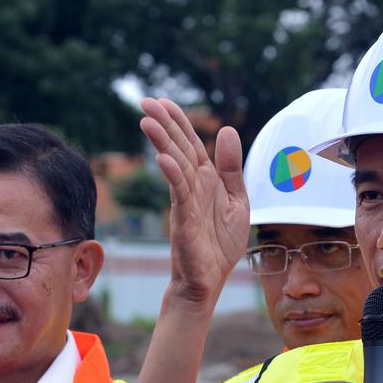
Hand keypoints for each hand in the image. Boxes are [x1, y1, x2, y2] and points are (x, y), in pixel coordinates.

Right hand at [139, 98, 249, 304]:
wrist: (210, 281)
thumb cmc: (220, 244)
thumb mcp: (237, 200)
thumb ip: (232, 168)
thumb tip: (226, 129)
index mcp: (206, 181)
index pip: (191, 145)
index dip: (179, 123)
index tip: (164, 102)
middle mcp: (193, 188)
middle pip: (179, 150)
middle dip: (164, 126)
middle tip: (146, 103)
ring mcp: (186, 204)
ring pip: (175, 168)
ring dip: (162, 144)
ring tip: (147, 122)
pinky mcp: (184, 222)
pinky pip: (179, 195)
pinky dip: (173, 176)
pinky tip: (165, 160)